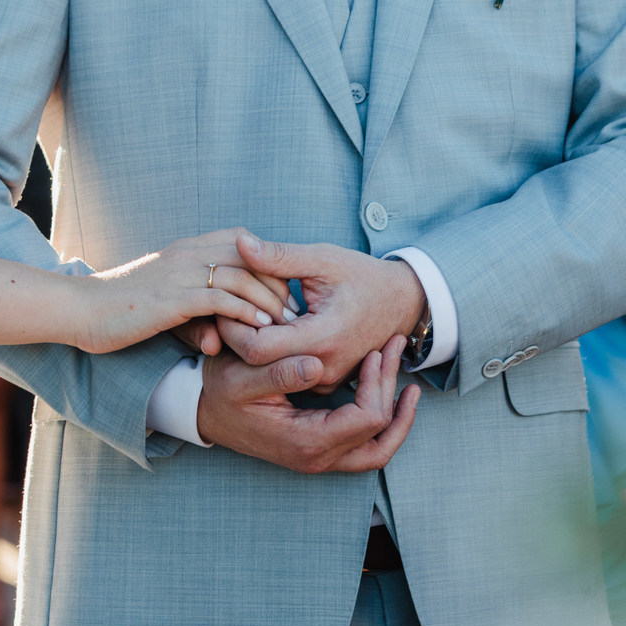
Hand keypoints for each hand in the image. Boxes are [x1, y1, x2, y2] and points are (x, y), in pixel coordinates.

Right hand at [76, 228, 294, 353]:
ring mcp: (179, 273)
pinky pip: (220, 299)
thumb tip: (216, 338)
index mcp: (186, 248)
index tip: (283, 293)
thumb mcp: (162, 301)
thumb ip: (192, 310)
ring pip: (241, 276)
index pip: (243, 243)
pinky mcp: (172, 299)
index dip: (268, 265)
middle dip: (278, 283)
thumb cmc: (120, 310)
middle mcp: (187, 253)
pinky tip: (259, 328)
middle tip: (294, 312)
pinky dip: (244, 312)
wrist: (81, 310)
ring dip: (267, 300)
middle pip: (250, 256)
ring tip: (284, 323)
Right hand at [197, 335, 420, 472]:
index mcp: (305, 441)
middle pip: (380, 435)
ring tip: (410, 386)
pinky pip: (365, 447)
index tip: (373, 351)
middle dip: (393, 392)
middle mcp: (318, 458)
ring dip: (398, 418)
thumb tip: (318, 366)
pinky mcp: (320, 451)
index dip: (377, 383)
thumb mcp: (241, 377)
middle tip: (394, 350)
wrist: (204, 412)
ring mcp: (320, 459)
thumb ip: (279, 371)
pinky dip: (382, 425)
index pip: (366, 419)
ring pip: (379, 450)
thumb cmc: (219, 392)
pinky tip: (387, 396)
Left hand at [216, 234, 425, 390]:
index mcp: (322, 338)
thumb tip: (240, 242)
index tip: (223, 303)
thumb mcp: (323, 259)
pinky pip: (286, 374)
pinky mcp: (325, 383)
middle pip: (258, 363)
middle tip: (225, 308)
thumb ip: (279, 256)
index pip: (256, 348)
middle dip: (236, 336)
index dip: (231, 326)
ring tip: (242, 316)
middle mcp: (323, 367)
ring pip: (270, 372)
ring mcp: (325, 380)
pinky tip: (265, 329)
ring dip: (252, 347)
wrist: (403, 304)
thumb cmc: (363, 278)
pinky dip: (271, 355)